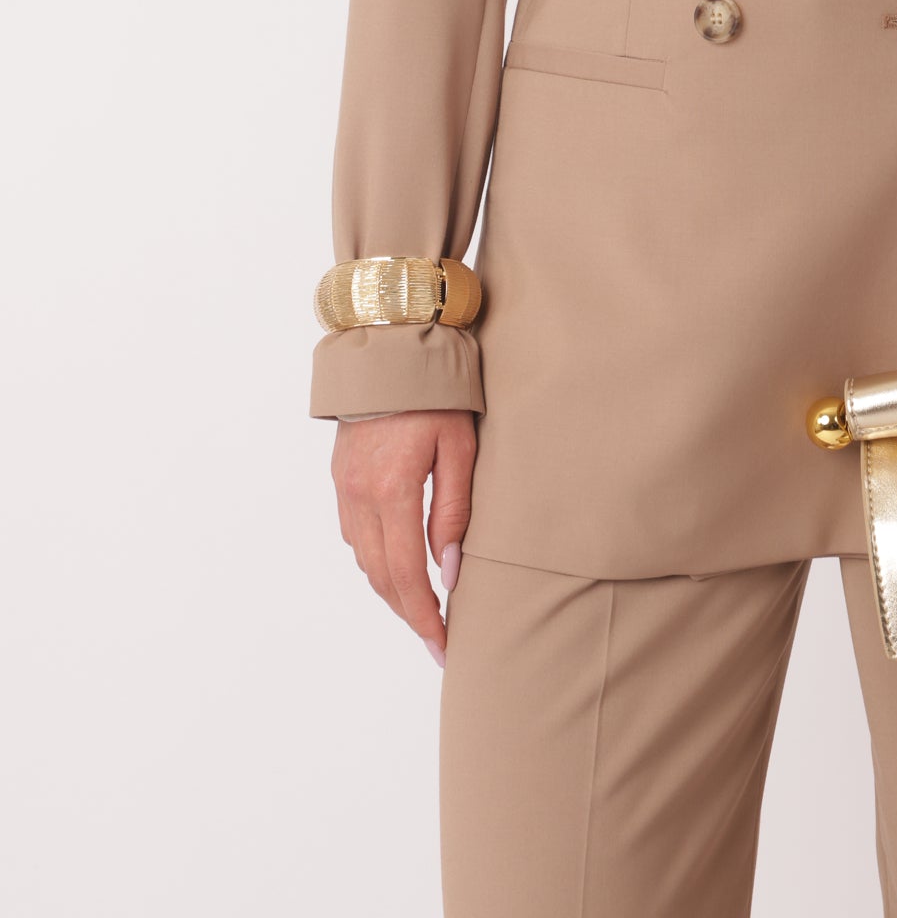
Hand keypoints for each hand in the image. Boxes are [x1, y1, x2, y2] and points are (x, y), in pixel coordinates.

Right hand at [331, 409, 477, 664]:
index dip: (424, 617)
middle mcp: (361, 497)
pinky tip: (397, 564)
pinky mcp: (341, 478)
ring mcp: (345, 488)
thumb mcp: (459, 447)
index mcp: (393, 491)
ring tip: (422, 607)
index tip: (443, 645)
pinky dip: (375, 560)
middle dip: (409, 613)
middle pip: (381, 577)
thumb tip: (450, 572)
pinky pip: (354, 535)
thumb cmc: (436, 394)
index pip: (407, 575)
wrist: (389, 347)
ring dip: (391, 590)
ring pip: (364, 560)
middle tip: (437, 637)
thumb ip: (454, 511)